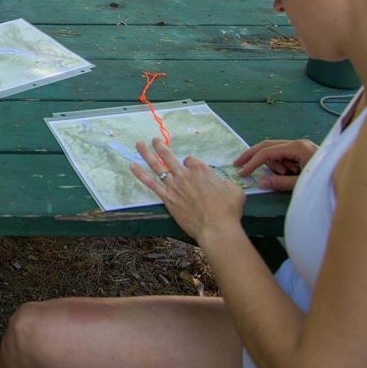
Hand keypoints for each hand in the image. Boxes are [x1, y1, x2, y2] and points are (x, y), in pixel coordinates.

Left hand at [130, 137, 244, 243]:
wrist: (216, 227)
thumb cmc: (228, 210)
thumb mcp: (234, 190)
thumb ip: (225, 183)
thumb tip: (222, 184)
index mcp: (201, 170)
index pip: (191, 160)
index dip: (191, 163)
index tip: (191, 168)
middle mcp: (185, 174)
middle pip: (169, 156)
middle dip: (160, 146)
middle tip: (154, 140)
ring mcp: (174, 185)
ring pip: (157, 166)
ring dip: (146, 154)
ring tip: (138, 144)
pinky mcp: (167, 198)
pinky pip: (150, 183)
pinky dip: (140, 174)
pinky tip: (132, 166)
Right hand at [234, 138, 316, 191]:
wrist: (342, 176)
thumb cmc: (324, 178)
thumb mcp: (301, 183)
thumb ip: (279, 182)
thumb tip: (260, 182)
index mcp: (297, 147)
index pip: (268, 152)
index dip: (253, 162)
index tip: (242, 172)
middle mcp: (297, 143)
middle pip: (267, 145)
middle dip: (252, 155)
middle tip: (237, 164)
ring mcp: (300, 146)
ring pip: (275, 150)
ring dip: (274, 163)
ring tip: (286, 174)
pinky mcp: (302, 151)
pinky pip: (283, 155)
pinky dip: (281, 164)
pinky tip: (291, 172)